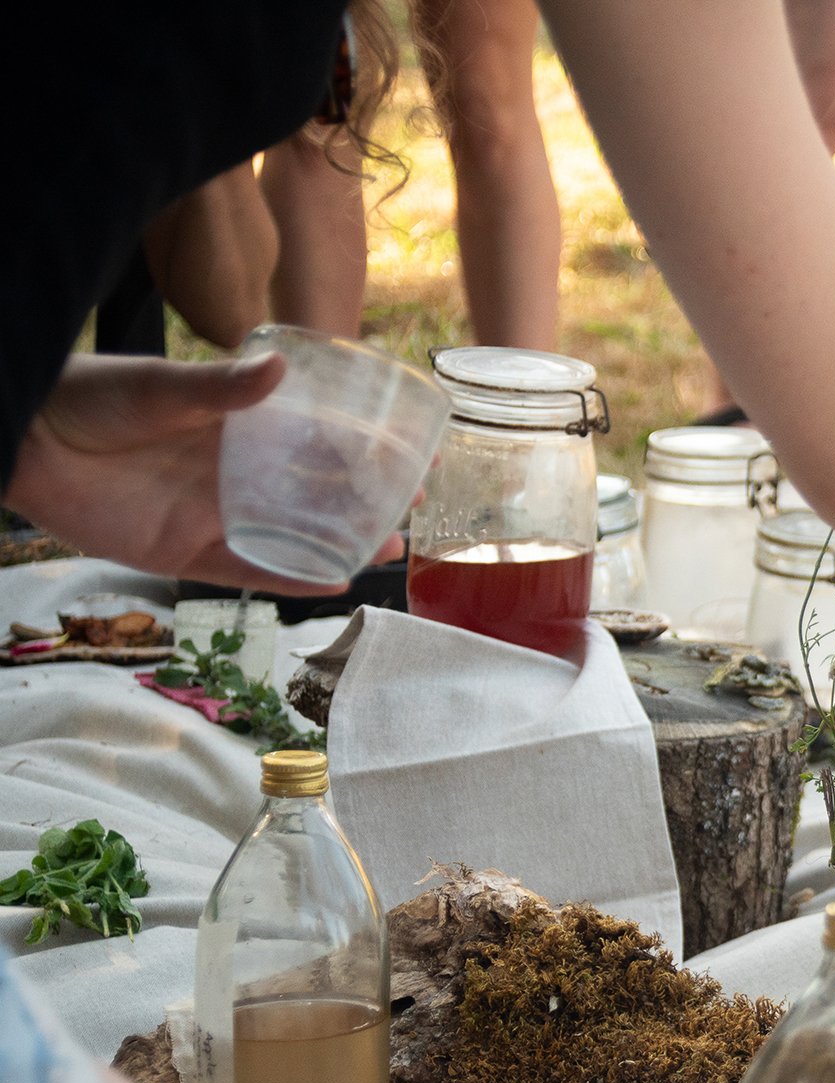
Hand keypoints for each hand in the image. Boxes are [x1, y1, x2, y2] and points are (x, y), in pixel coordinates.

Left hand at [7, 354, 399, 594]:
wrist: (25, 441)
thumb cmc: (89, 398)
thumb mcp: (161, 388)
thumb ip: (221, 389)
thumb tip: (281, 371)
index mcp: (235, 428)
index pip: (316, 438)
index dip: (365, 446)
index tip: (413, 449)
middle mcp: (232, 474)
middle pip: (315, 492)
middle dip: (368, 499)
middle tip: (417, 505)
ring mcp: (211, 515)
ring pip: (291, 537)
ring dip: (341, 544)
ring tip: (389, 546)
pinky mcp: (183, 552)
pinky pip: (246, 572)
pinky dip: (289, 579)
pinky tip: (334, 580)